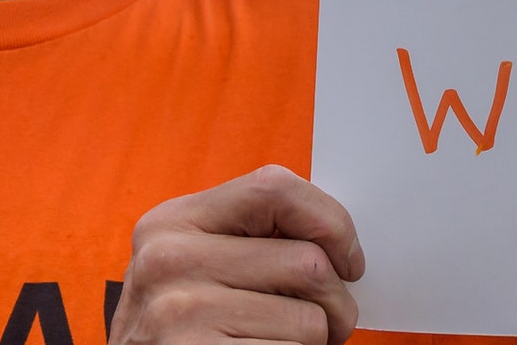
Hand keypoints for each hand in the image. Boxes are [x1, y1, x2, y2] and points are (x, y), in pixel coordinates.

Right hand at [109, 166, 365, 344]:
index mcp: (172, 222)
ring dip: (320, 342)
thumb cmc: (185, 331)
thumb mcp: (197, 267)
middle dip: (336, 302)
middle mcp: (168, 259)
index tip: (348, 260)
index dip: (330, 221)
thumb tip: (338, 237)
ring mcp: (178, 313)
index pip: (274, 187)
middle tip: (327, 326)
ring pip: (310, 318)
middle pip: (307, 262)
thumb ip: (250, 239)